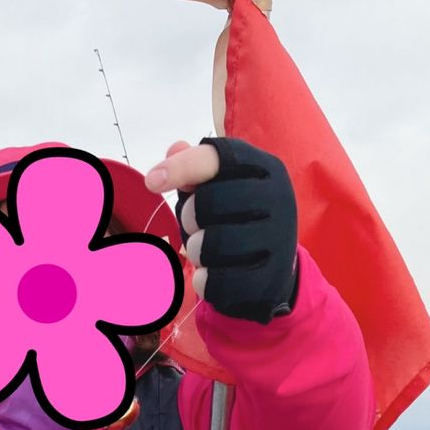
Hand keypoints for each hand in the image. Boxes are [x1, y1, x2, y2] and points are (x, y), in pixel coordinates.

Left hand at [144, 138, 297, 323]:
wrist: (274, 265)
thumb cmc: (237, 218)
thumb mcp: (221, 185)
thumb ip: (195, 167)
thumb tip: (174, 148)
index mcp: (264, 168)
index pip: (216, 159)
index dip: (180, 168)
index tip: (151, 182)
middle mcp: (278, 198)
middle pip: (207, 203)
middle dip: (190, 218)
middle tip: (198, 225)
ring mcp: (278, 239)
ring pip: (210, 245)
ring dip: (196, 251)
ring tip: (205, 250)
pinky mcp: (270, 277)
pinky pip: (216, 281)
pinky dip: (203, 281)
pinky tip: (211, 274)